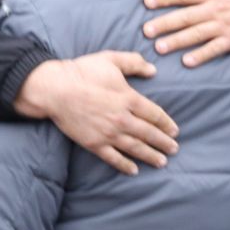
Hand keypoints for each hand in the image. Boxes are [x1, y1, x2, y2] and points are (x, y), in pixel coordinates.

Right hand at [14, 52, 178, 175]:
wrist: (55, 89)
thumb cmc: (82, 71)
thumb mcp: (111, 59)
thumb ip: (134, 62)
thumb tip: (153, 70)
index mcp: (128, 98)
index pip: (155, 114)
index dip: (166, 123)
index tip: (175, 130)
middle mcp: (122, 118)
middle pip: (149, 134)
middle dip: (164, 142)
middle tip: (174, 149)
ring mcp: (108, 133)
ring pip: (135, 148)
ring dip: (151, 156)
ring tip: (162, 162)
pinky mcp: (94, 143)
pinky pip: (113, 158)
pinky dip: (125, 165)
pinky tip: (134, 170)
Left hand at [142, 0, 229, 67]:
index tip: (147, 1)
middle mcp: (216, 9)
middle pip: (185, 17)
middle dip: (164, 24)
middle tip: (145, 31)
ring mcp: (225, 26)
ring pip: (196, 34)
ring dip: (177, 42)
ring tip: (159, 48)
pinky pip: (214, 49)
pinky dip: (201, 55)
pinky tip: (187, 62)